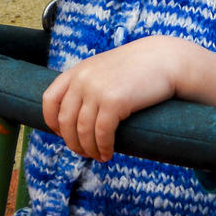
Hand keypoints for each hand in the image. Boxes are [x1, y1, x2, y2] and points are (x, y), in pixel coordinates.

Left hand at [42, 36, 215, 161]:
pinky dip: (103, 148)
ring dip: (89, 149)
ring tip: (99, 156)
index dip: (53, 122)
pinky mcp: (114, 102)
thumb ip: (88, 83)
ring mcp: (97, 90)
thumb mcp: (105, 69)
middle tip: (85, 153)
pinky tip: (108, 153)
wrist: (165, 59)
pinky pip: (101, 134)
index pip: (50, 100)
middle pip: (65, 121)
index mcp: (78, 71)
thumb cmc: (138, 68)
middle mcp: (83, 79)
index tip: (64, 134)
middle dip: (73, 142)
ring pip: (82, 131)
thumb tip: (77, 112)